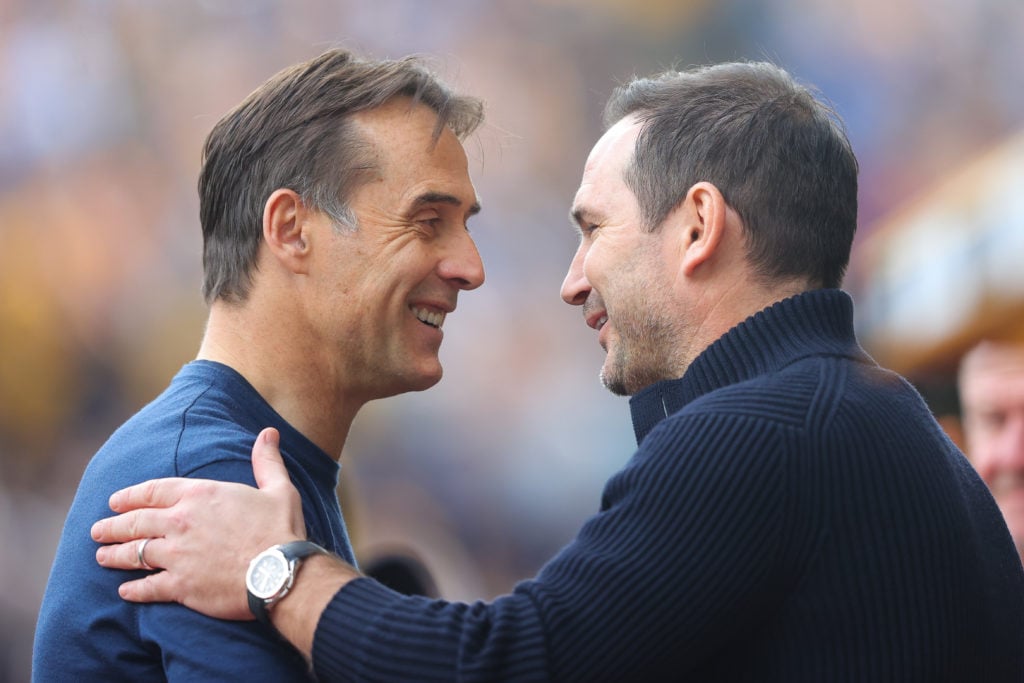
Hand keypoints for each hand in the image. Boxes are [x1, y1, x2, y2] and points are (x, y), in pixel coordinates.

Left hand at [91, 428, 306, 619]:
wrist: (280, 572)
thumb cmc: (280, 530)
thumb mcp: (279, 488)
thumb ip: (266, 461)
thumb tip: (268, 433)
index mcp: (201, 495)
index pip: (154, 491)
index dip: (131, 496)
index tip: (115, 501)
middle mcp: (181, 523)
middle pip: (136, 522)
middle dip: (113, 526)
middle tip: (97, 530)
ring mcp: (177, 555)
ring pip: (134, 553)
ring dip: (114, 555)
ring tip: (101, 557)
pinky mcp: (180, 586)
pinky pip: (147, 587)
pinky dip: (133, 589)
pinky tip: (124, 591)